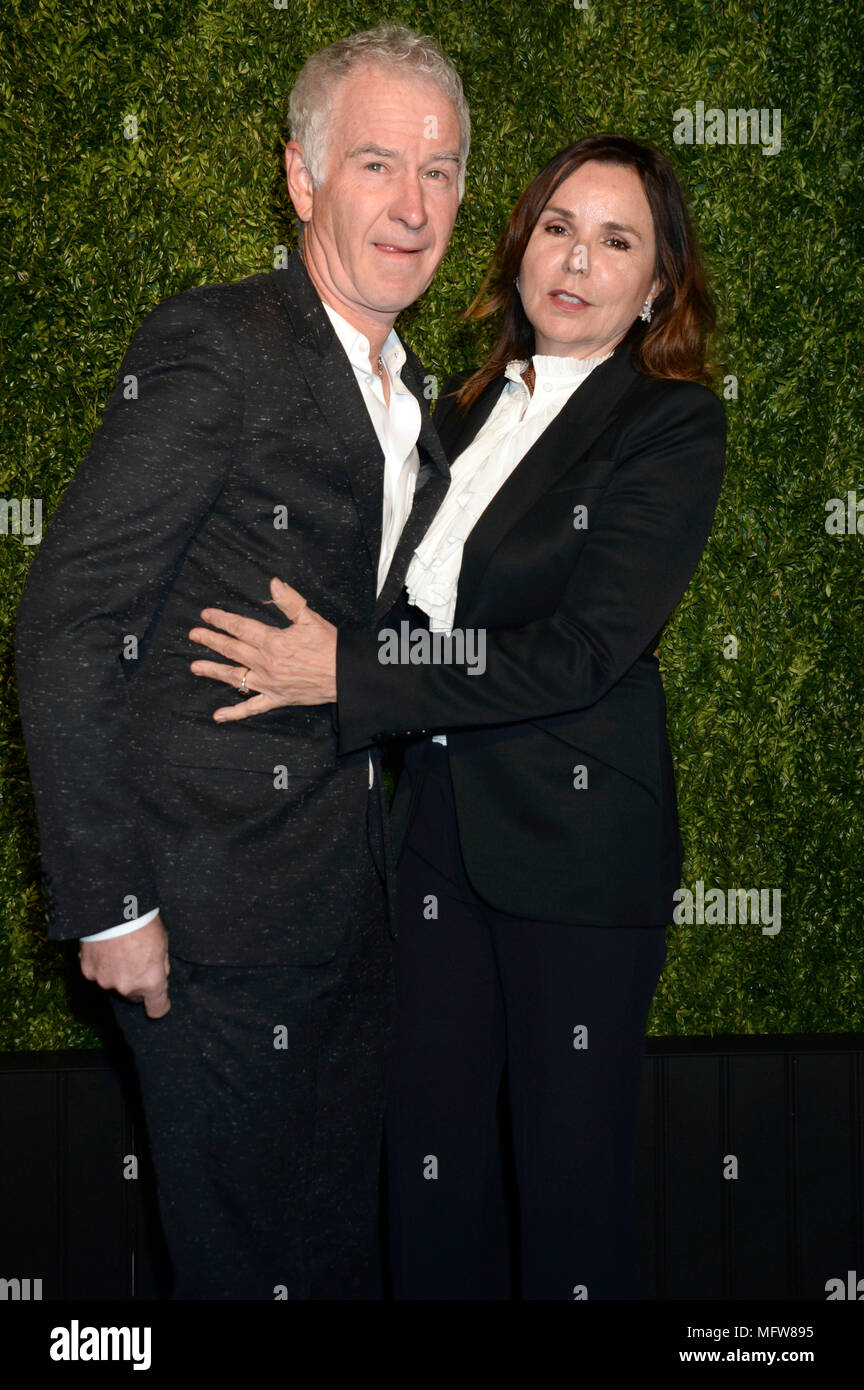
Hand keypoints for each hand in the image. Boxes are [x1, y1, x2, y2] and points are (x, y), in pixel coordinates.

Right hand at [79, 914, 170, 1017]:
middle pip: (134, 996)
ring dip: (116, 973)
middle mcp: (127, 987)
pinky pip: (96, 973)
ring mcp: (105, 981)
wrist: (113, 907)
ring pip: (114, 984)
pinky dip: (100, 964)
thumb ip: (160, 965)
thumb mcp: (163, 943)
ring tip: (118, 949)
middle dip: (137, 984)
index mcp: (151, 981)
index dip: (159, 1003)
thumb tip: (158, 975)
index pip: (157, 1009)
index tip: (158, 997)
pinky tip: (103, 947)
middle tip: (137, 961)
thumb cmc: (143, 923)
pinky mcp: (88, 971)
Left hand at [188, 578, 336, 721]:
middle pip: (232, 650)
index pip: (241, 628)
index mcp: (273, 642)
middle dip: (212, 641)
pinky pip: (252, 708)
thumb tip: (273, 583)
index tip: (207, 615)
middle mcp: (266, 663)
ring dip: (214, 671)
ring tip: (195, 667)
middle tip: (194, 635)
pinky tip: (218, 715)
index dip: (222, 620)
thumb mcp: (310, 618)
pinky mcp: (276, 698)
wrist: (345, 676)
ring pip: (235, 677)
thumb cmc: (330, 646)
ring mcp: (269, 683)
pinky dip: (235, 713)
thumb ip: (289, 601)